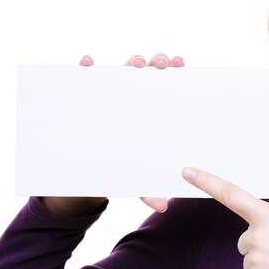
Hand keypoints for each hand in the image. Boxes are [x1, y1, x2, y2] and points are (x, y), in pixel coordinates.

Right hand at [78, 53, 184, 212]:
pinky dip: (86, 68)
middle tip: (161, 63)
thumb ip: (148, 188)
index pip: (166, 86)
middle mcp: (134, 97)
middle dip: (156, 62)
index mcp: (152, 110)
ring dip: (130, 62)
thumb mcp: (135, 178)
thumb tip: (162, 206)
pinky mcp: (88, 98)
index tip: (183, 65)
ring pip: (122, 71)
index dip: (175, 73)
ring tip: (136, 62)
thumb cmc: (122, 168)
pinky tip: (87, 63)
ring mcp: (111, 95)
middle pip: (147, 73)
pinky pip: (86, 79)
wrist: (90, 171)